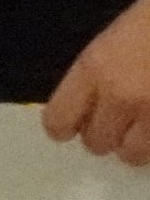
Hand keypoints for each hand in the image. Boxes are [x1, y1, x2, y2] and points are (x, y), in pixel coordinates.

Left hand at [47, 0, 149, 166]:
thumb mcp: (110, 44)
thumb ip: (93, 80)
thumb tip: (82, 115)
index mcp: (94, 69)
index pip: (58, 120)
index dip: (65, 126)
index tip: (75, 124)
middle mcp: (120, 96)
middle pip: (96, 143)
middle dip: (105, 135)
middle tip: (118, 121)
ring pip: (131, 156)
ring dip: (136, 145)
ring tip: (145, 125)